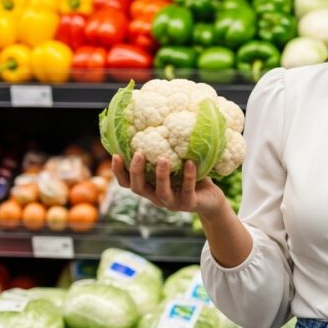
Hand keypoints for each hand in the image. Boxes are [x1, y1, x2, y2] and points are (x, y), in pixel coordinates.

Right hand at [111, 152, 225, 217]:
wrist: (211, 199)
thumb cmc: (189, 178)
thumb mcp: (174, 165)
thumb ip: (164, 152)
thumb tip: (157, 123)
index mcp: (150, 187)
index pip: (127, 183)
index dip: (118, 172)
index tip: (115, 155)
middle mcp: (157, 197)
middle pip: (138, 188)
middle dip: (136, 172)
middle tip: (139, 154)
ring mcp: (173, 202)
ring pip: (161, 192)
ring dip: (160, 176)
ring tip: (163, 159)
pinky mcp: (189, 204)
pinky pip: (187, 190)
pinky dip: (188, 176)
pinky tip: (190, 163)